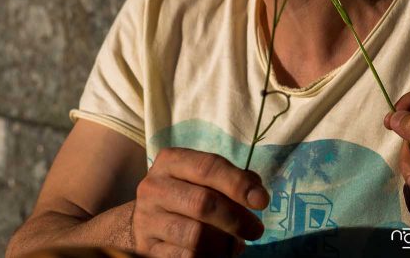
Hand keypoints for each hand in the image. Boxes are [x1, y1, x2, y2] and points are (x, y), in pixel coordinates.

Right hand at [133, 148, 268, 256]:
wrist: (148, 218)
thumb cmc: (187, 191)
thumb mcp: (204, 177)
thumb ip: (232, 178)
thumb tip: (256, 192)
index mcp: (171, 161)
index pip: (208, 167)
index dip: (238, 184)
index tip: (262, 201)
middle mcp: (154, 187)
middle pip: (203, 203)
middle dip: (237, 218)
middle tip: (256, 230)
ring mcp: (147, 219)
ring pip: (196, 235)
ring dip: (224, 243)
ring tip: (237, 244)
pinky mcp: (146, 248)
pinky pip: (186, 257)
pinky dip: (209, 257)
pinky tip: (218, 254)